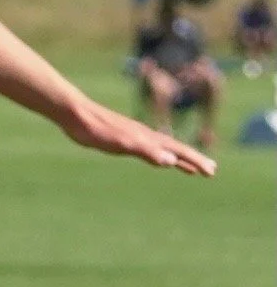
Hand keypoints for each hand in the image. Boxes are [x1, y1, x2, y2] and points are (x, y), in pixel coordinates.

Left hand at [60, 98, 215, 175]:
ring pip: (164, 150)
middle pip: (176, 149)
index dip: (194, 161)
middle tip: (211, 172)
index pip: (178, 151)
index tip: (211, 172)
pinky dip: (160, 157)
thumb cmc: (97, 129)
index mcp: (148, 138)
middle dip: (193, 160)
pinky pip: (150, 150)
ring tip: (191, 169)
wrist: (76, 115)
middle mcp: (145, 136)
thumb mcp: (123, 144)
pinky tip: (159, 161)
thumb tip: (171, 161)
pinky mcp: (123, 140)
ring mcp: (135, 137)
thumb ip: (147, 151)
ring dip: (179, 160)